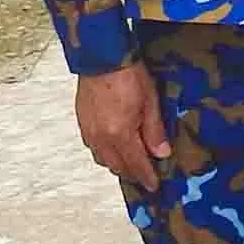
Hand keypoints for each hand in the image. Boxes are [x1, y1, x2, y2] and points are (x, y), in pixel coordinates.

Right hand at [76, 63, 170, 192]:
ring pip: (102, 158)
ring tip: (132, 162)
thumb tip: (161, 153)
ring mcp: (88, 130)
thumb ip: (154, 131)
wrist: (101, 58)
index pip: (135, 164)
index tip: (154, 186)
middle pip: (116, 166)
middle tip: (145, 175)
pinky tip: (115, 146)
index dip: (146, 177)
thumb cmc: (128, 75)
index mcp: (119, 135)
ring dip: (117, 163)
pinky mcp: (82, 122)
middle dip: (132, 173)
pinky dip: (105, 152)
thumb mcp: (150, 103)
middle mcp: (100, 138)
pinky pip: (93, 147)